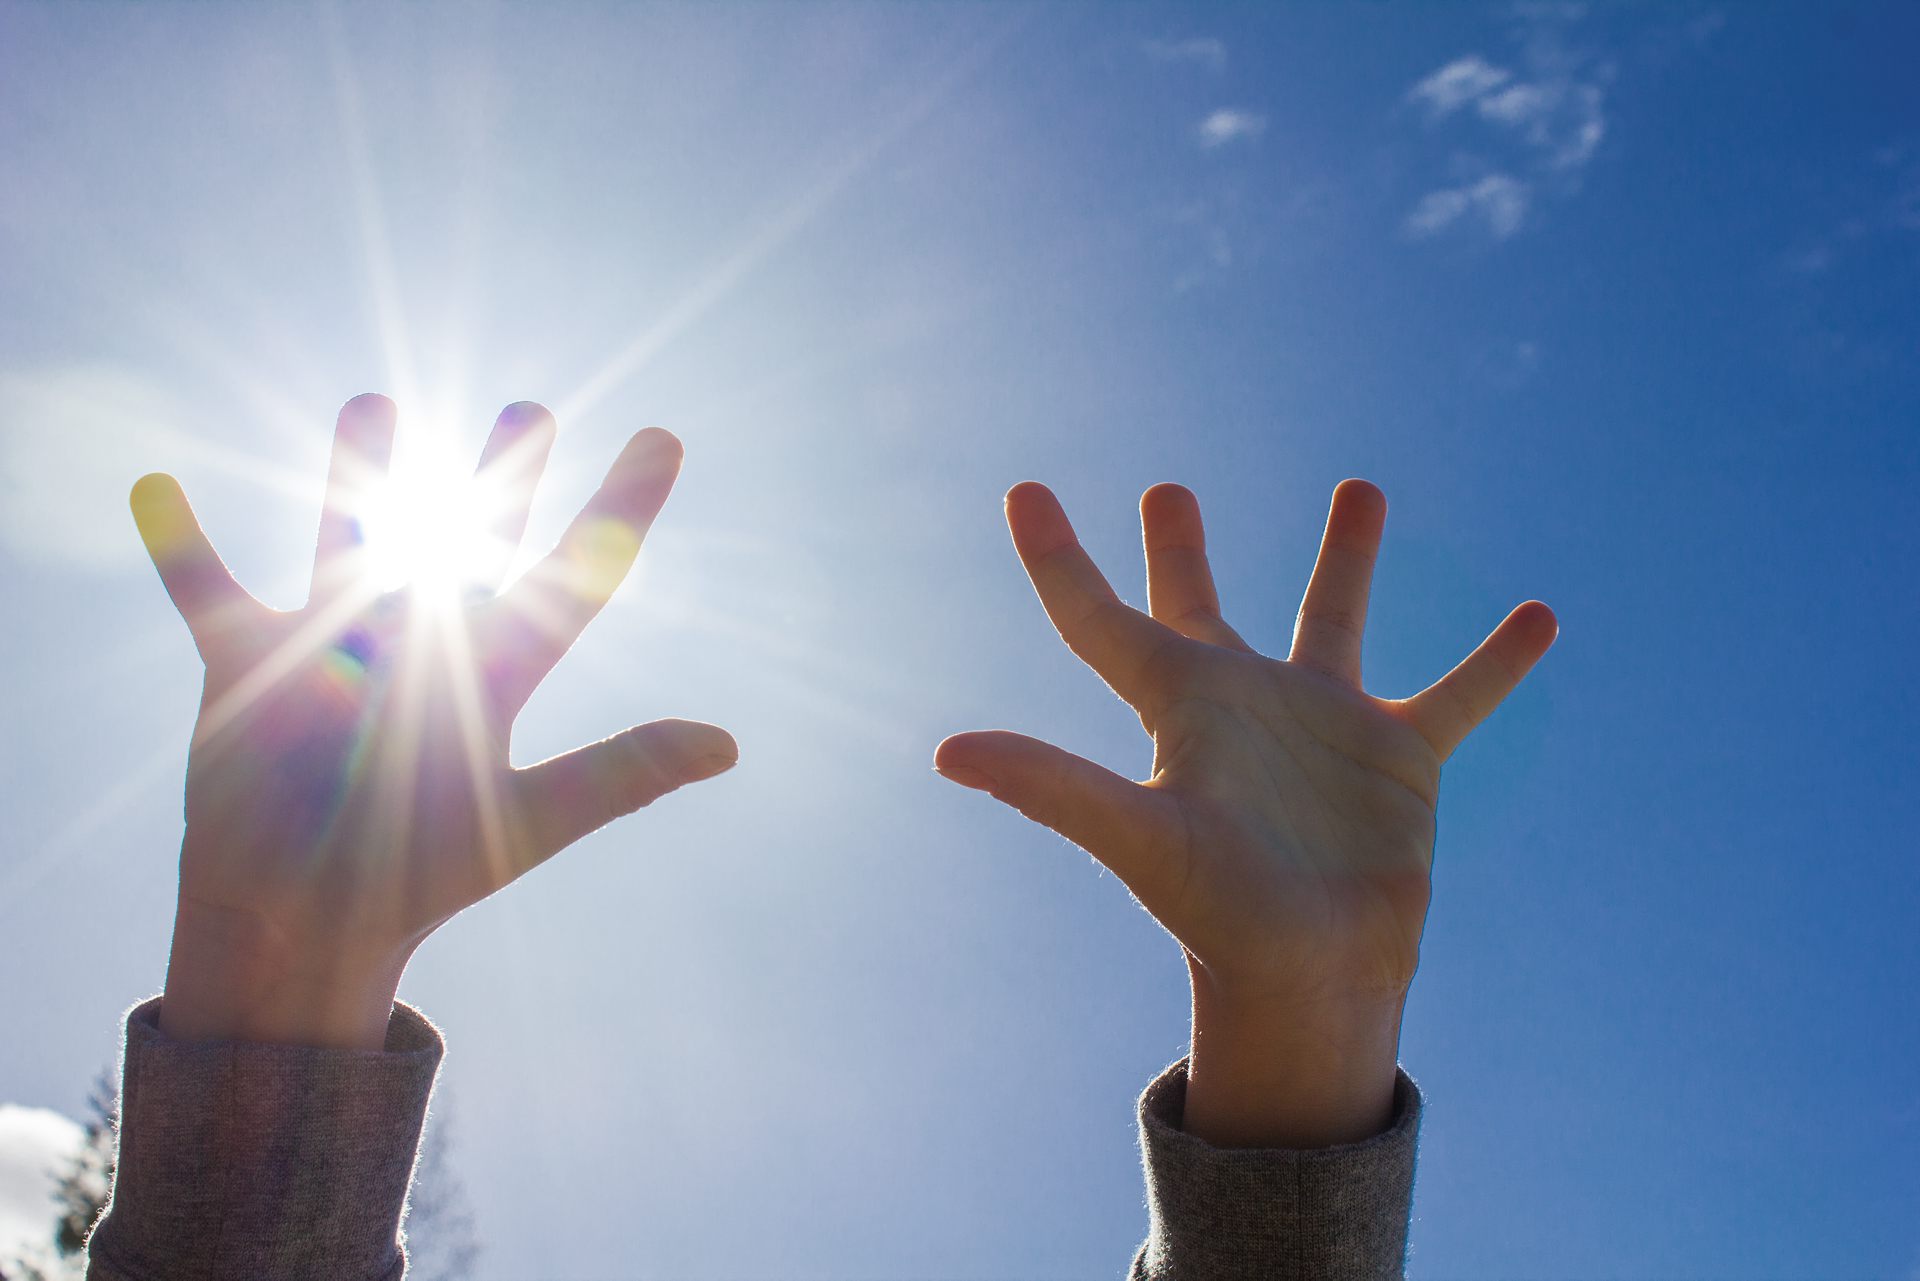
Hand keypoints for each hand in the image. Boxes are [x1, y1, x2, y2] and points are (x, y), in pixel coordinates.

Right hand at [133, 394, 735, 1049]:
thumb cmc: (422, 875)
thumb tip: (728, 745)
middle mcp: (422, 644)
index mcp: (495, 674)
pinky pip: (207, 593)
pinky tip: (155, 486)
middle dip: (502, 478)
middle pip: (471, 540)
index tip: (663, 438)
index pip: (576, 576)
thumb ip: (621, 775)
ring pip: (349, 540)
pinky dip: (180, 548)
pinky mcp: (246, 667)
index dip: (621, 508)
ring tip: (376, 407)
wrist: (307, 926)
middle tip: (529, 413)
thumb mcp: (529, 819)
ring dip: (352, 477)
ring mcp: (334, 646)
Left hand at [935, 480, 1554, 1146]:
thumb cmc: (1214, 913)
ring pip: (1334, 618)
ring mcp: (1324, 726)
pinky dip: (1495, 663)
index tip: (1022, 491)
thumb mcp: (1137, 836)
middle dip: (1183, 549)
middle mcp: (1243, 703)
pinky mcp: (1401, 758)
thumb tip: (947, 750)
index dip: (1057, 558)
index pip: (1099, 619)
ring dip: (1347, 556)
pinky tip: (1540, 618)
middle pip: (1201, 607)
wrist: (1312, 978)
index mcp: (1177, 708)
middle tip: (1170, 491)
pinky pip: (1456, 694)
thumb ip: (1052, 787)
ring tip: (1361, 487)